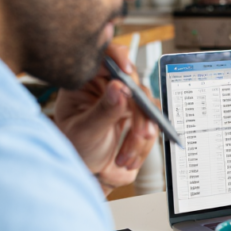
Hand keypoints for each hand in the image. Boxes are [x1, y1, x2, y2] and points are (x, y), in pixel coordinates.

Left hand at [54, 44, 159, 194]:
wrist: (90, 173)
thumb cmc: (77, 150)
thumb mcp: (84, 131)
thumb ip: (102, 111)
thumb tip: (118, 87)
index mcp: (86, 82)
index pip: (103, 57)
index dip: (118, 57)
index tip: (128, 71)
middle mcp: (107, 87)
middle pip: (134, 83)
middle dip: (138, 111)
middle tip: (139, 133)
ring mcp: (125, 100)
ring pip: (147, 105)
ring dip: (142, 133)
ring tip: (126, 154)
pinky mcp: (139, 115)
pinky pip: (153, 122)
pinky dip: (144, 144)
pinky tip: (128, 157)